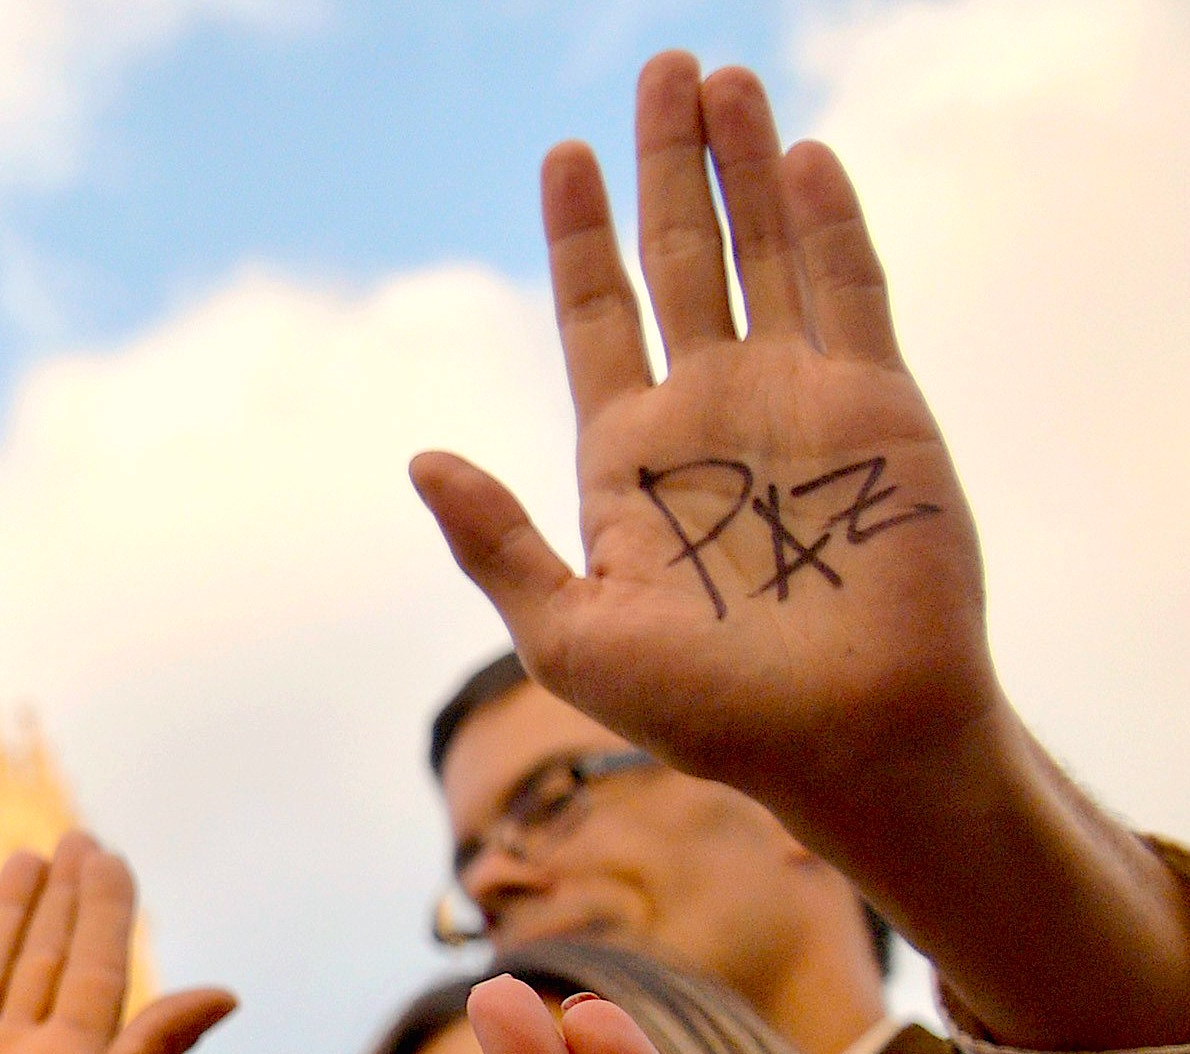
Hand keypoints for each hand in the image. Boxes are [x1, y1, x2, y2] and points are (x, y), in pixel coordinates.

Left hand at [411, 56, 988, 804]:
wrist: (841, 742)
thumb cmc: (705, 713)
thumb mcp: (569, 636)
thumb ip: (496, 545)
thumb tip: (420, 457)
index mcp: (629, 461)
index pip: (597, 317)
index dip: (580, 237)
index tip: (562, 155)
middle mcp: (712, 415)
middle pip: (681, 260)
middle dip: (668, 167)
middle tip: (659, 66)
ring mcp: (798, 403)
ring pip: (763, 254)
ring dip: (741, 168)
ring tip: (718, 77)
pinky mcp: (878, 408)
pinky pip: (849, 293)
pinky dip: (824, 224)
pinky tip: (797, 156)